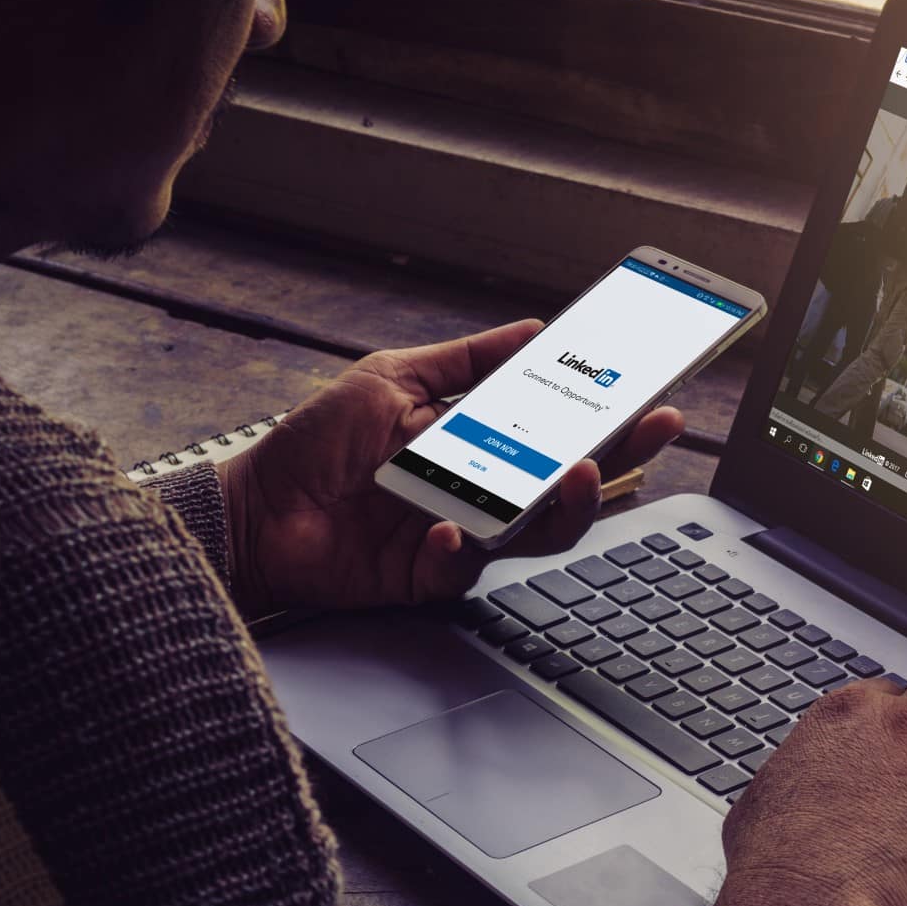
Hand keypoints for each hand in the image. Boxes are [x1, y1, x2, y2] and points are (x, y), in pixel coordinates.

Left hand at [217, 320, 684, 617]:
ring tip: (580, 475)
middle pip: (568, 483)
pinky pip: (464, 568)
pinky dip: (462, 549)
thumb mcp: (393, 377)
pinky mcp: (428, 576)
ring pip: (537, 533)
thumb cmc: (317, 444)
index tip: (650, 392)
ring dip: (567, 506)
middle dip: (618, 456)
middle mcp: (482, 491)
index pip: (559, 430)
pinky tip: (451, 527)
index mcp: (480, 443)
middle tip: (651, 427)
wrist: (255, 508)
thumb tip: (533, 329)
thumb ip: (466, 360)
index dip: (608, 416)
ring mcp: (462, 535)